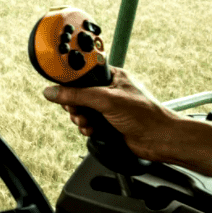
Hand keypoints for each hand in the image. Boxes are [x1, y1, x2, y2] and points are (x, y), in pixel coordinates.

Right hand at [40, 67, 181, 162]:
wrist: (158, 140)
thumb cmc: (144, 115)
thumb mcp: (106, 100)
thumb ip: (78, 95)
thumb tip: (53, 92)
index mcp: (112, 77)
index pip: (83, 73)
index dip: (70, 81)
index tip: (60, 87)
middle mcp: (109, 91)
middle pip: (78, 94)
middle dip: (74, 105)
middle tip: (78, 110)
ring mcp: (108, 108)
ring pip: (81, 110)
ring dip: (80, 118)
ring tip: (87, 123)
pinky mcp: (107, 123)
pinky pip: (87, 123)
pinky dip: (86, 128)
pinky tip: (93, 130)